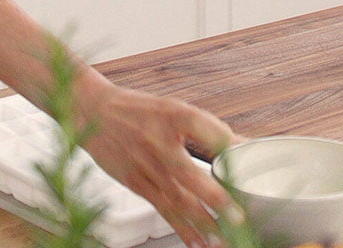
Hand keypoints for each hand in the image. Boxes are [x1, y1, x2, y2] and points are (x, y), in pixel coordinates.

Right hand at [75, 74, 235, 246]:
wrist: (92, 111)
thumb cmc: (138, 110)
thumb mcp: (173, 109)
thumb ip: (208, 129)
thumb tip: (244, 146)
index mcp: (173, 115)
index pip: (206, 128)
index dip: (229, 144)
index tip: (250, 156)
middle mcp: (158, 142)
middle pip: (190, 173)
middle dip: (215, 198)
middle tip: (237, 218)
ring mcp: (145, 166)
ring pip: (177, 199)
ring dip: (201, 222)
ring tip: (223, 240)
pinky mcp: (135, 183)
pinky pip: (162, 209)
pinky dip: (181, 228)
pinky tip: (197, 242)